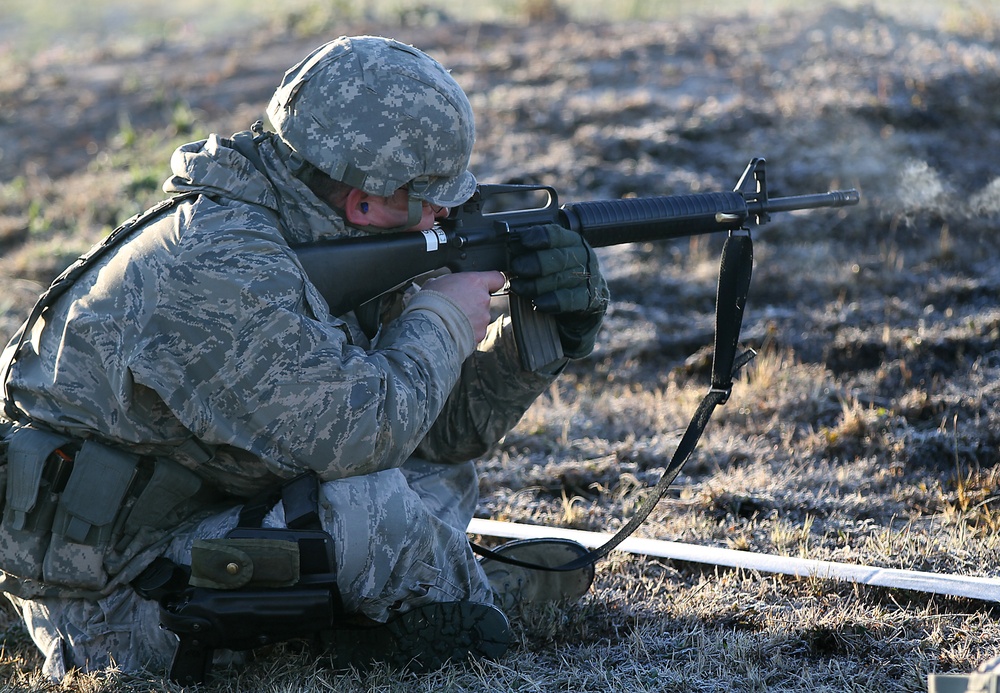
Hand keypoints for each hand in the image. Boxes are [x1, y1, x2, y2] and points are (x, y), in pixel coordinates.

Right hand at [422, 271, 505, 342]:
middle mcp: (484, 300)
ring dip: (470, 318)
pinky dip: (467, 331)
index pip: (497, 278)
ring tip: (452, 320)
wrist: (429, 326)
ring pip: (480, 317)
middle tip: (456, 306)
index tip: (488, 285)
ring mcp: (483, 318)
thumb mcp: (437, 282)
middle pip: (484, 300)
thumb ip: (450, 282)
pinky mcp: (480, 334)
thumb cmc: (431, 302)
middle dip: (473, 303)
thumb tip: (447, 285)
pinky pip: (475, 331)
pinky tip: (453, 329)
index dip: (492, 282)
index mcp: (476, 282)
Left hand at [508, 224, 609, 358]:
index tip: (523, 240)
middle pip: (558, 257)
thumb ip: (531, 251)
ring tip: (518, 287)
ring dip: (536, 285)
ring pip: (561, 279)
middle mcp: (583, 256)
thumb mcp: (546, 257)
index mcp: (571, 240)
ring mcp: (588, 277)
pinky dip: (552, 302)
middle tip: (516, 268)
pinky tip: (538, 303)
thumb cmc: (555, 274)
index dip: (539, 236)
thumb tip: (506, 249)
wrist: (579, 300)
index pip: (556, 234)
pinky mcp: (590, 299)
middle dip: (535, 262)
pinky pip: (570, 299)